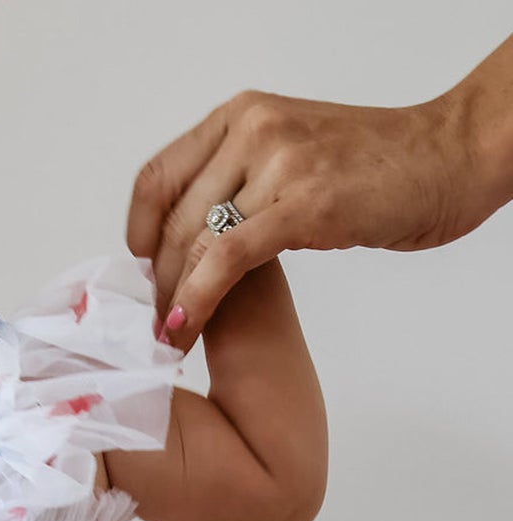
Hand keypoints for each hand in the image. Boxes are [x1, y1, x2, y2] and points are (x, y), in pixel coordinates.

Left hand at [128, 88, 481, 352]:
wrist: (448, 159)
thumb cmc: (380, 168)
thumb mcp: (294, 158)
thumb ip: (244, 184)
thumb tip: (198, 241)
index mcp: (242, 115)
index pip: (160, 177)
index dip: (138, 233)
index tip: (137, 275)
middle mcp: (252, 129)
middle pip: (174, 219)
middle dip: (156, 282)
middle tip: (152, 326)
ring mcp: (278, 163)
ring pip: (194, 242)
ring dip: (173, 300)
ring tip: (168, 340)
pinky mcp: (303, 204)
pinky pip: (226, 258)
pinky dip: (198, 299)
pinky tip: (185, 329)